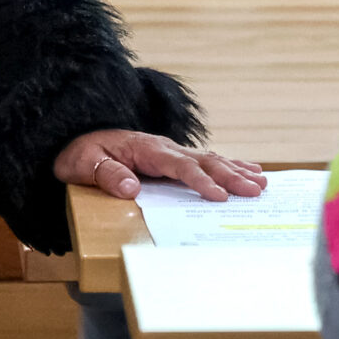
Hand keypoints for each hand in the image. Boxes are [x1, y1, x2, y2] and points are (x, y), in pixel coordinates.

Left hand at [52, 129, 266, 201]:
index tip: (220, 196)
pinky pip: (205, 162)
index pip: (181, 166)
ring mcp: (171, 151)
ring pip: (211, 159)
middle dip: (232, 176)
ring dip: (237, 170)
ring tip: (262, 183)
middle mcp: (164, 148)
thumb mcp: (85, 165)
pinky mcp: (172, 158)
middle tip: (256, 190)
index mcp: (147, 149)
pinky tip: (248, 171)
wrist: (77, 141)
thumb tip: (131, 187)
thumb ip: (107, 175)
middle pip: (205, 160)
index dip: (201, 181)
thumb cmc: (81, 154)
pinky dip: (230, 166)